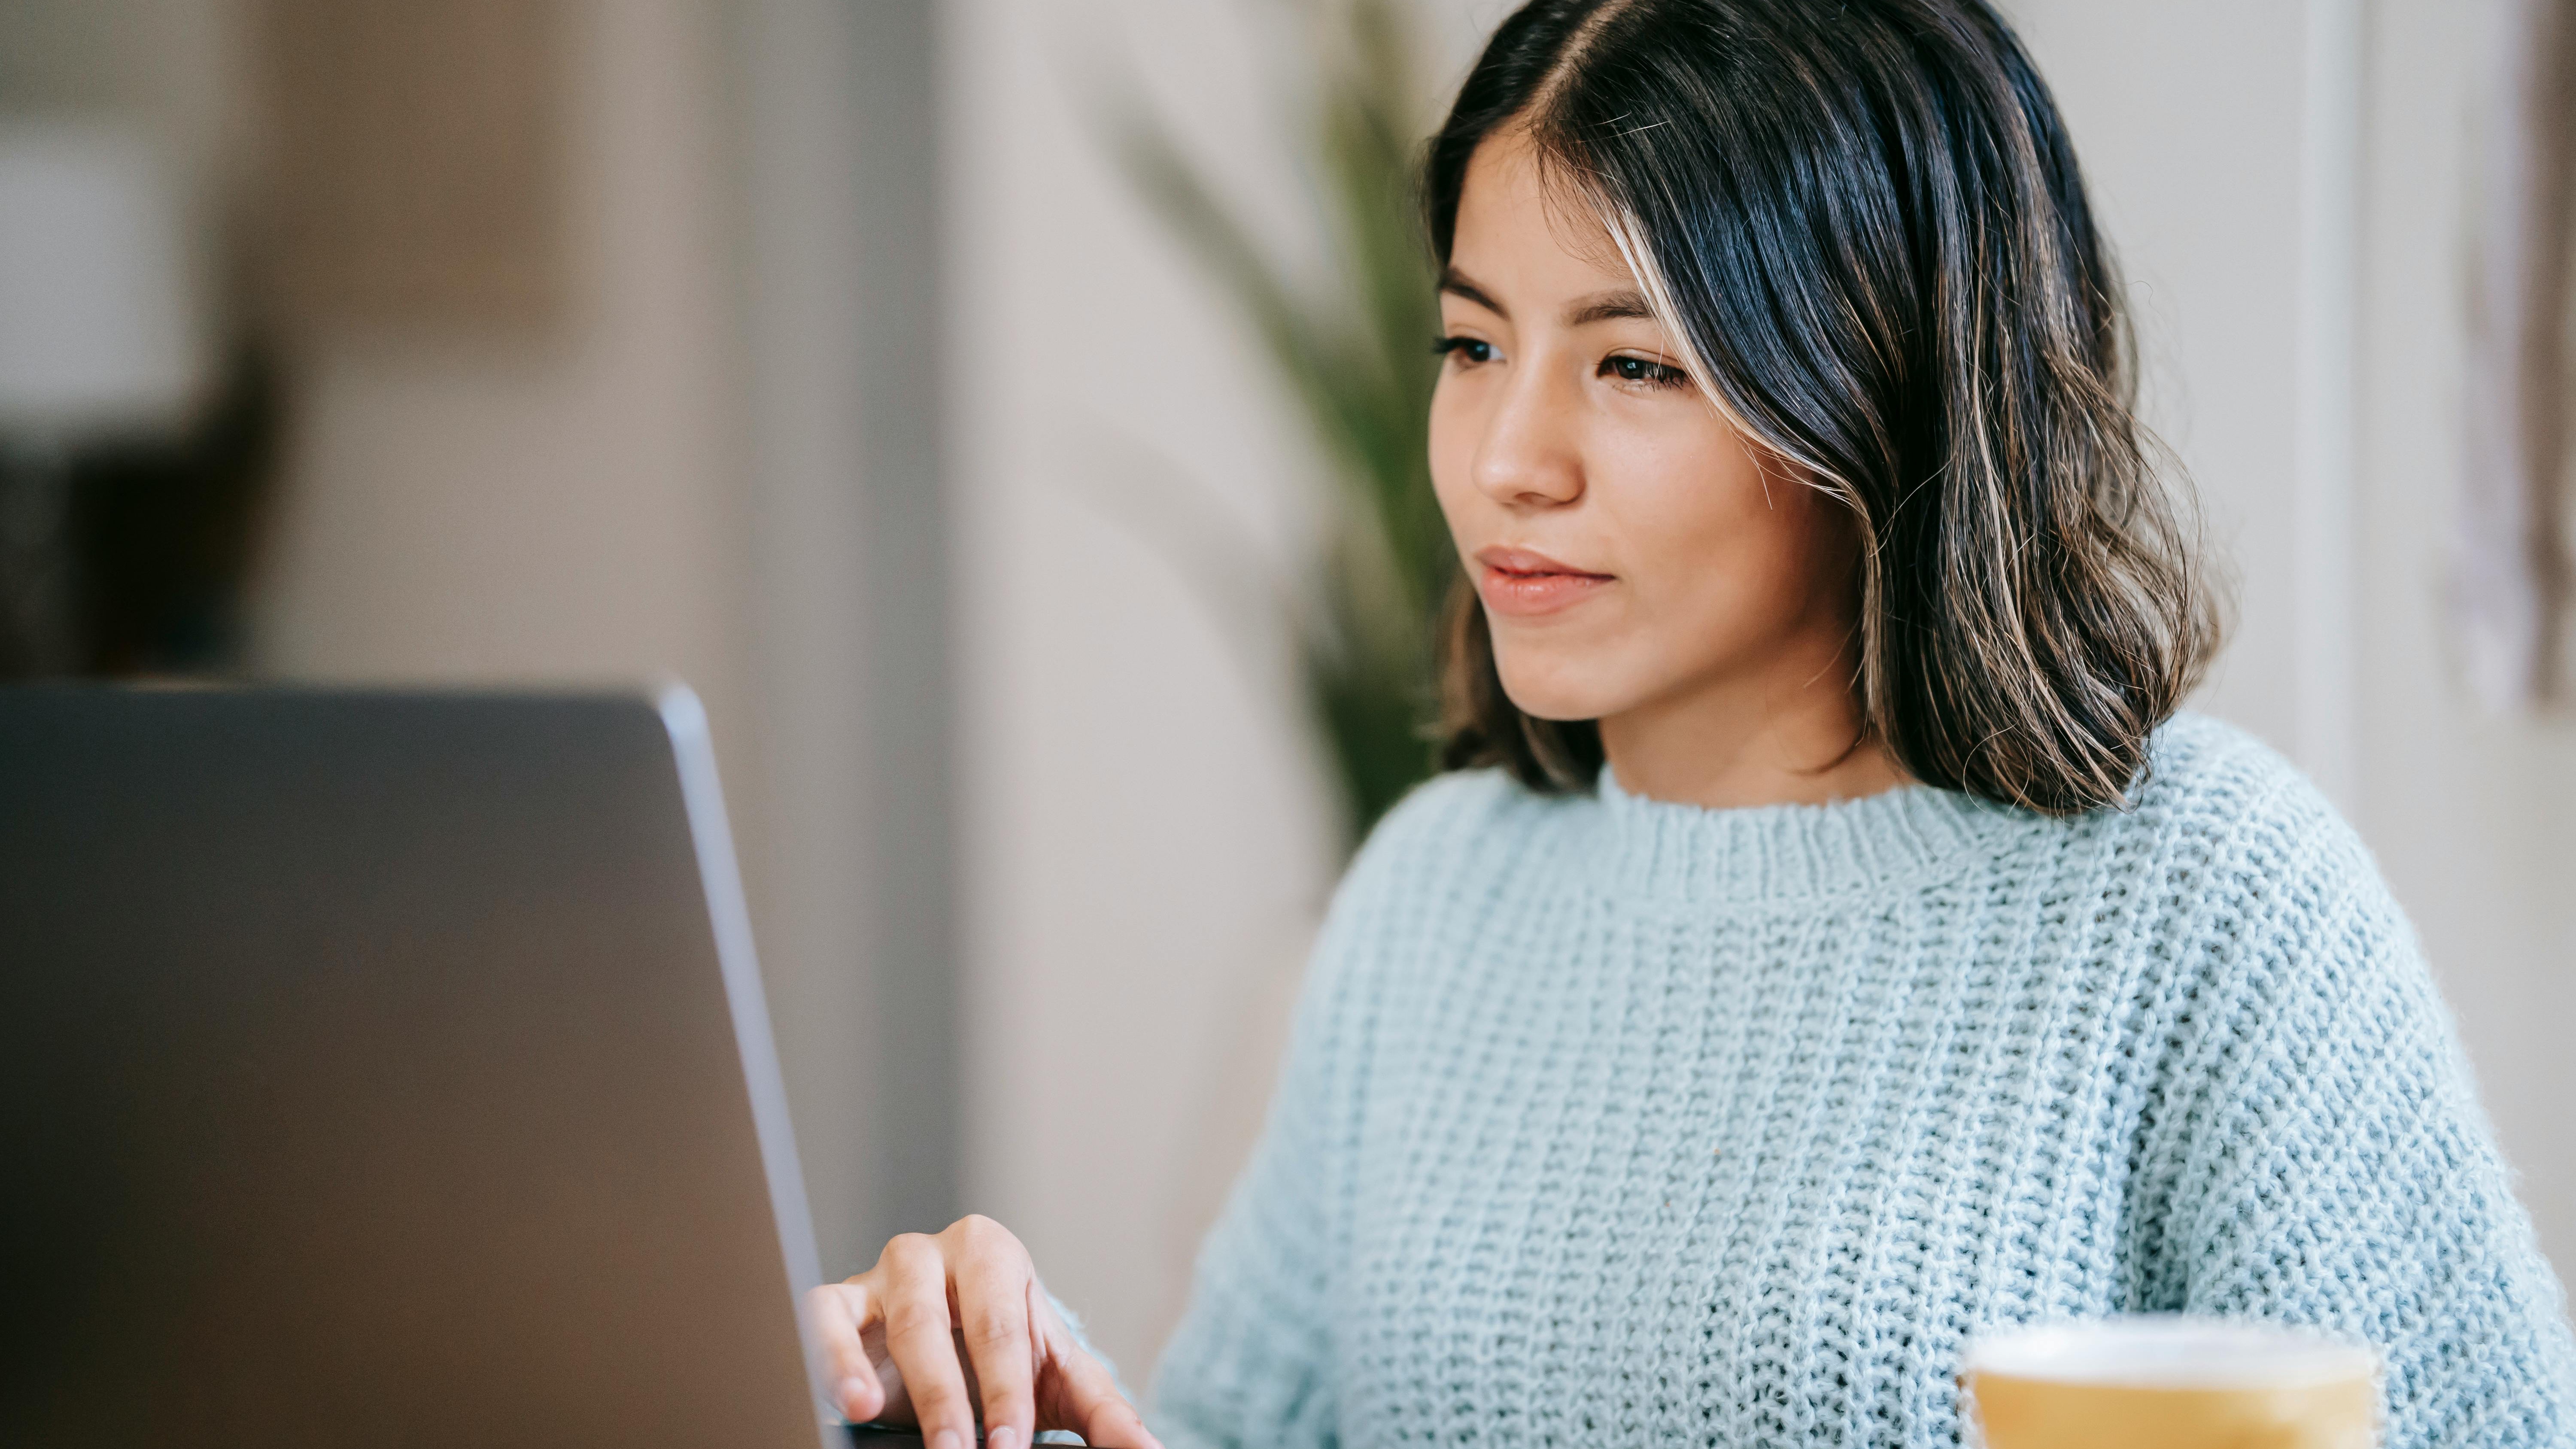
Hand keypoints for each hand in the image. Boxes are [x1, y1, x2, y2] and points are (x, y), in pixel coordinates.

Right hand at [804, 1215, 1161, 1448]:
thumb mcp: (1058, 1376)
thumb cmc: (1007, 1351)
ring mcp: (883, 1275)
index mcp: (994, 1255)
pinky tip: (847, 1400)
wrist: (957, 1335)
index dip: (1006, 1391)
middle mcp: (935, 1254)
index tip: (1010, 1446)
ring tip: (880, 1418)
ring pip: (887, 1319)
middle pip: (940, 1321)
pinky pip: (823, 1317)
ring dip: (888, 1377)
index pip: (1002, 1327)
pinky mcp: (838, 1300)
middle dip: (950, 1394)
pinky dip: (830, 1356)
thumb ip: (1104, 1412)